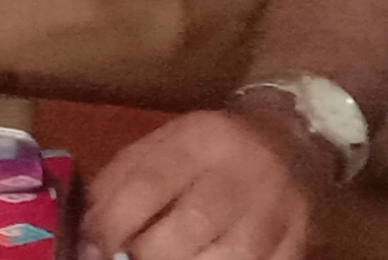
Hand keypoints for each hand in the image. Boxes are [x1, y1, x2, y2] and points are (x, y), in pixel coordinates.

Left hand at [83, 108, 329, 259]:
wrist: (291, 139)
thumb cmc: (210, 146)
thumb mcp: (161, 143)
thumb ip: (121, 180)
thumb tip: (88, 229)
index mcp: (199, 140)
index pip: (150, 182)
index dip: (114, 222)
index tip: (91, 248)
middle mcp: (241, 172)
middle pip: (191, 226)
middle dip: (150, 254)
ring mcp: (277, 211)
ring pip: (230, 258)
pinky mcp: (300, 243)